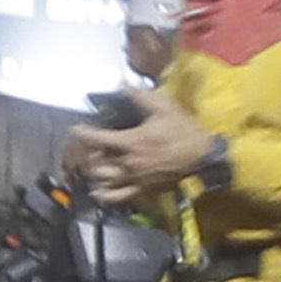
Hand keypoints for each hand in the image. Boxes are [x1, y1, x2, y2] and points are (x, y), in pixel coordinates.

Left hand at [64, 89, 218, 197]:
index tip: (76, 128)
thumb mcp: (165, 108)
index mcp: (132, 141)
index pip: (97, 138)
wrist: (204, 157)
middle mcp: (128, 162)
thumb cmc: (185, 131)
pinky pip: (118, 197)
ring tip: (100, 163)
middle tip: (98, 144)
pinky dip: (105, 195)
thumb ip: (141, 96)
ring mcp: (134, 178)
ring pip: (104, 178)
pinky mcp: (142, 189)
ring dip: (98, 170)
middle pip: (98, 160)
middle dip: (93, 151)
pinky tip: (99, 191)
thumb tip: (122, 84)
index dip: (82, 132)